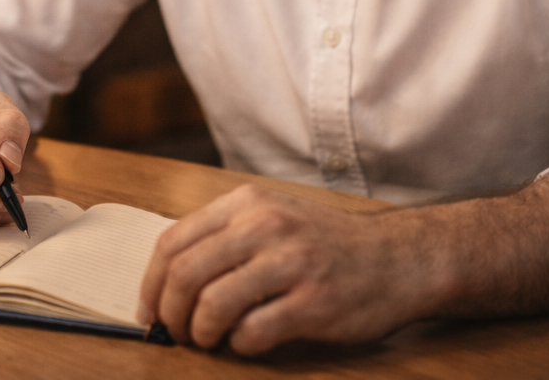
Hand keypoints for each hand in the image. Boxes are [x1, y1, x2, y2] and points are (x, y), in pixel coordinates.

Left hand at [136, 184, 436, 353]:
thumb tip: (167, 282)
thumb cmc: (328, 245)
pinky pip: (253, 332)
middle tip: (176, 334)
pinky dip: (240, 345)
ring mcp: (291, 263)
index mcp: (247, 203)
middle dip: (170, 314)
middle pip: (185, 274)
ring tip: (210, 340)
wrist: (399, 258)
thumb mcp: (273, 217)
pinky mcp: (314, 302)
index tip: (149, 311)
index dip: (150, 284)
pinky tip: (248, 342)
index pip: (173, 242)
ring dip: (201, 333)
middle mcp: (265, 226)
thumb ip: (225, 237)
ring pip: (213, 304)